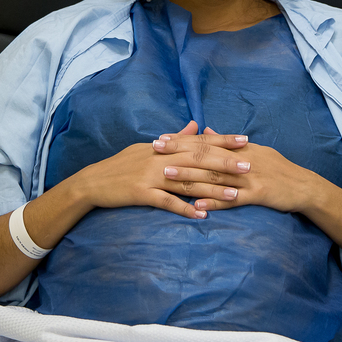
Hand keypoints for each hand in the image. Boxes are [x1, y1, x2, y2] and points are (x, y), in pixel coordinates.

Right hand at [70, 120, 250, 218]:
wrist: (93, 182)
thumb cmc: (123, 164)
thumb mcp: (148, 147)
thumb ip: (176, 137)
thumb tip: (196, 124)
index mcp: (165, 146)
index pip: (199, 141)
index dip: (223, 140)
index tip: (245, 141)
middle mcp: (161, 158)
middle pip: (198, 159)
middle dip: (225, 163)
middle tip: (249, 165)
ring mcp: (152, 176)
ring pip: (188, 182)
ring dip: (212, 189)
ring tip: (235, 195)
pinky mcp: (142, 194)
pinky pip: (167, 202)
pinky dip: (185, 209)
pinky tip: (202, 216)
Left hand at [154, 127, 318, 213]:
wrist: (303, 186)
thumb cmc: (277, 169)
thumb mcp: (253, 150)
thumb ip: (227, 143)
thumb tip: (204, 131)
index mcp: (240, 148)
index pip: (206, 142)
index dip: (182, 140)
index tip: (160, 139)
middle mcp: (242, 160)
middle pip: (206, 155)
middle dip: (178, 153)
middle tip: (155, 151)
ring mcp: (250, 177)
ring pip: (215, 176)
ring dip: (190, 177)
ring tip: (166, 176)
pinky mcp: (259, 195)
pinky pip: (234, 200)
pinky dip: (215, 202)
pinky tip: (197, 206)